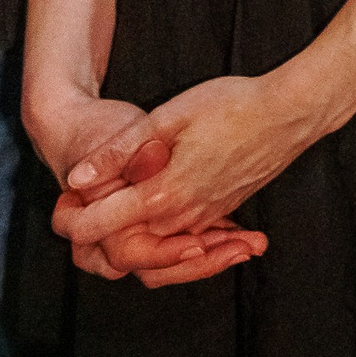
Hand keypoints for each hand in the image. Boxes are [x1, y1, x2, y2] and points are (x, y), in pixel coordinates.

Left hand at [58, 73, 328, 254]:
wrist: (293, 112)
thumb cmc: (234, 106)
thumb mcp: (170, 116)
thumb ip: (121, 150)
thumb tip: (78, 176)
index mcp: (165, 193)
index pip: (102, 226)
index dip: (72, 219)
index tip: (61, 202)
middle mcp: (184, 216)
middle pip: (126, 250)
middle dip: (95, 236)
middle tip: (76, 210)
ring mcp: (206, 218)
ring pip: (156, 250)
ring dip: (130, 238)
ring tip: (108, 212)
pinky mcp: (223, 212)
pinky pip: (184, 240)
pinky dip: (162, 234)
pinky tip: (153, 206)